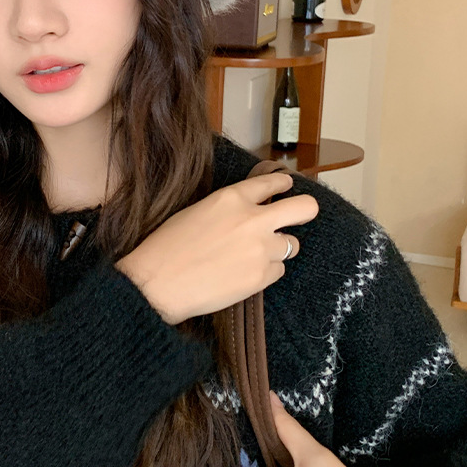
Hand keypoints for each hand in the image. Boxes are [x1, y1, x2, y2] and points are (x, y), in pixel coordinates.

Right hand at [115, 173, 318, 323]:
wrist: (160, 283)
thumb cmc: (167, 246)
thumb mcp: (198, 210)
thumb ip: (229, 207)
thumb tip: (248, 210)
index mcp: (233, 198)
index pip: (271, 183)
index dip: (282, 185)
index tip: (287, 188)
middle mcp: (253, 220)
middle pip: (304, 208)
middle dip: (306, 210)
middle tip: (301, 215)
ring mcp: (261, 249)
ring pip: (292, 245)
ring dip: (278, 248)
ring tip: (253, 256)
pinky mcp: (262, 276)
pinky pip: (278, 270)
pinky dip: (266, 271)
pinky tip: (243, 274)